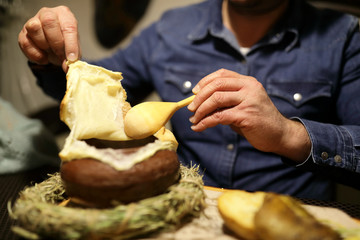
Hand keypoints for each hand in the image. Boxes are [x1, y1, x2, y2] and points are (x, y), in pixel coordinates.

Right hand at [18, 6, 80, 71]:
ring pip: (34, 28)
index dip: (71, 44)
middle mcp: (48, 14)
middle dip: (56, 43)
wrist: (54, 47)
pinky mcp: (23, 33)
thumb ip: (73, 57)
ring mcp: (33, 21)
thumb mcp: (74, 49)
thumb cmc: (65, 43)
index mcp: (64, 14)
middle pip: (49, 21)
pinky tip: (43, 58)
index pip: (68, 26)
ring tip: (51, 53)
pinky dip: (35, 54)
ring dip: (44, 46)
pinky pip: (25, 43)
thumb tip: (67, 67)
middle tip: (61, 55)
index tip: (72, 58)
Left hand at [188, 69, 310, 162]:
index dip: (205, 81)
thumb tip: (200, 103)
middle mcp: (249, 88)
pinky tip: (198, 127)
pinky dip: (205, 122)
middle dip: (199, 97)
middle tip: (191, 108)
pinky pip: (219, 117)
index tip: (194, 92)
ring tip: (194, 119)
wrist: (280, 135)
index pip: (222, 74)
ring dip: (200, 110)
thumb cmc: (258, 120)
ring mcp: (249, 101)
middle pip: (217, 85)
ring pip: (216, 100)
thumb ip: (226, 101)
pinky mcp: (246, 116)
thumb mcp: (243, 105)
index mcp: (248, 82)